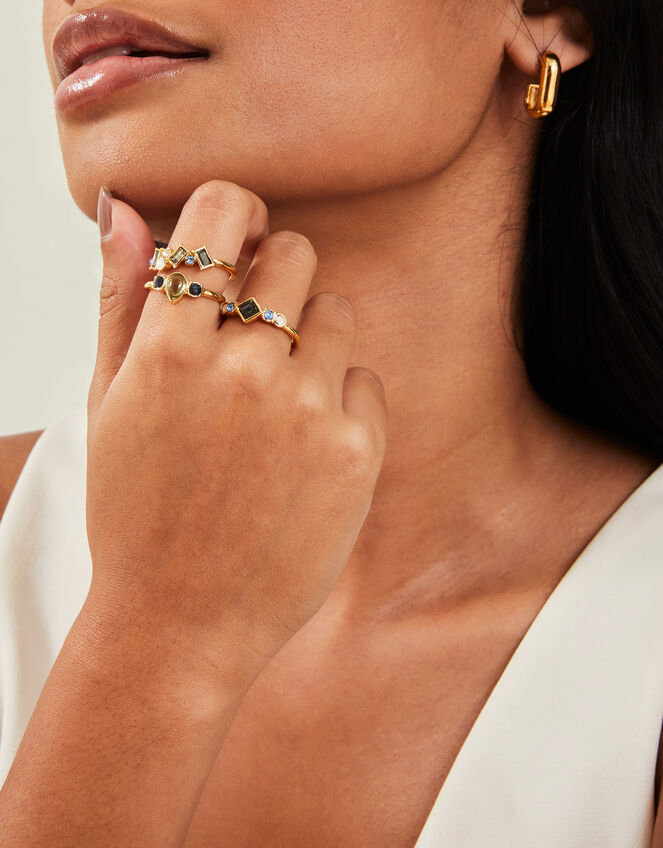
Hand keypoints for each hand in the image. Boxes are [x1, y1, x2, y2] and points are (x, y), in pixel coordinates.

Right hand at [84, 181, 387, 681]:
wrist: (182, 621)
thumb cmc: (137, 512)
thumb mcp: (107, 404)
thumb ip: (119, 299)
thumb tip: (123, 210)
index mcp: (169, 348)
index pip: (223, 212)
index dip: (237, 214)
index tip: (241, 241)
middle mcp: (243, 368)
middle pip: (295, 252)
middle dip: (276, 278)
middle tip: (257, 333)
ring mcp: (305, 409)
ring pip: (338, 312)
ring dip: (313, 340)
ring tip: (278, 402)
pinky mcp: (354, 451)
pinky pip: (367, 380)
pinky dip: (343, 402)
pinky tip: (305, 450)